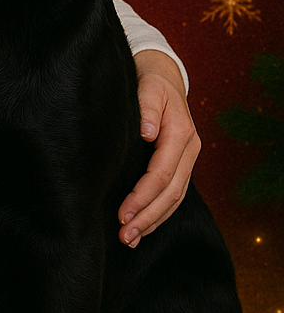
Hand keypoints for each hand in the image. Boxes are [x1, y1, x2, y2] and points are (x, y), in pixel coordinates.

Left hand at [118, 49, 200, 246]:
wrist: (162, 73)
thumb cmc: (150, 79)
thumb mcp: (148, 86)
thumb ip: (146, 107)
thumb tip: (146, 132)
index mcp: (181, 134)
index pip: (161, 174)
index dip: (142, 197)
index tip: (123, 214)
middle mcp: (189, 150)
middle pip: (170, 193)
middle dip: (147, 217)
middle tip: (124, 235)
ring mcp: (187, 158)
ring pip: (174, 198)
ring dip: (153, 220)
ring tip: (130, 238)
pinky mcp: (179, 163)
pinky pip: (173, 193)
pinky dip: (159, 212)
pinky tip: (143, 226)